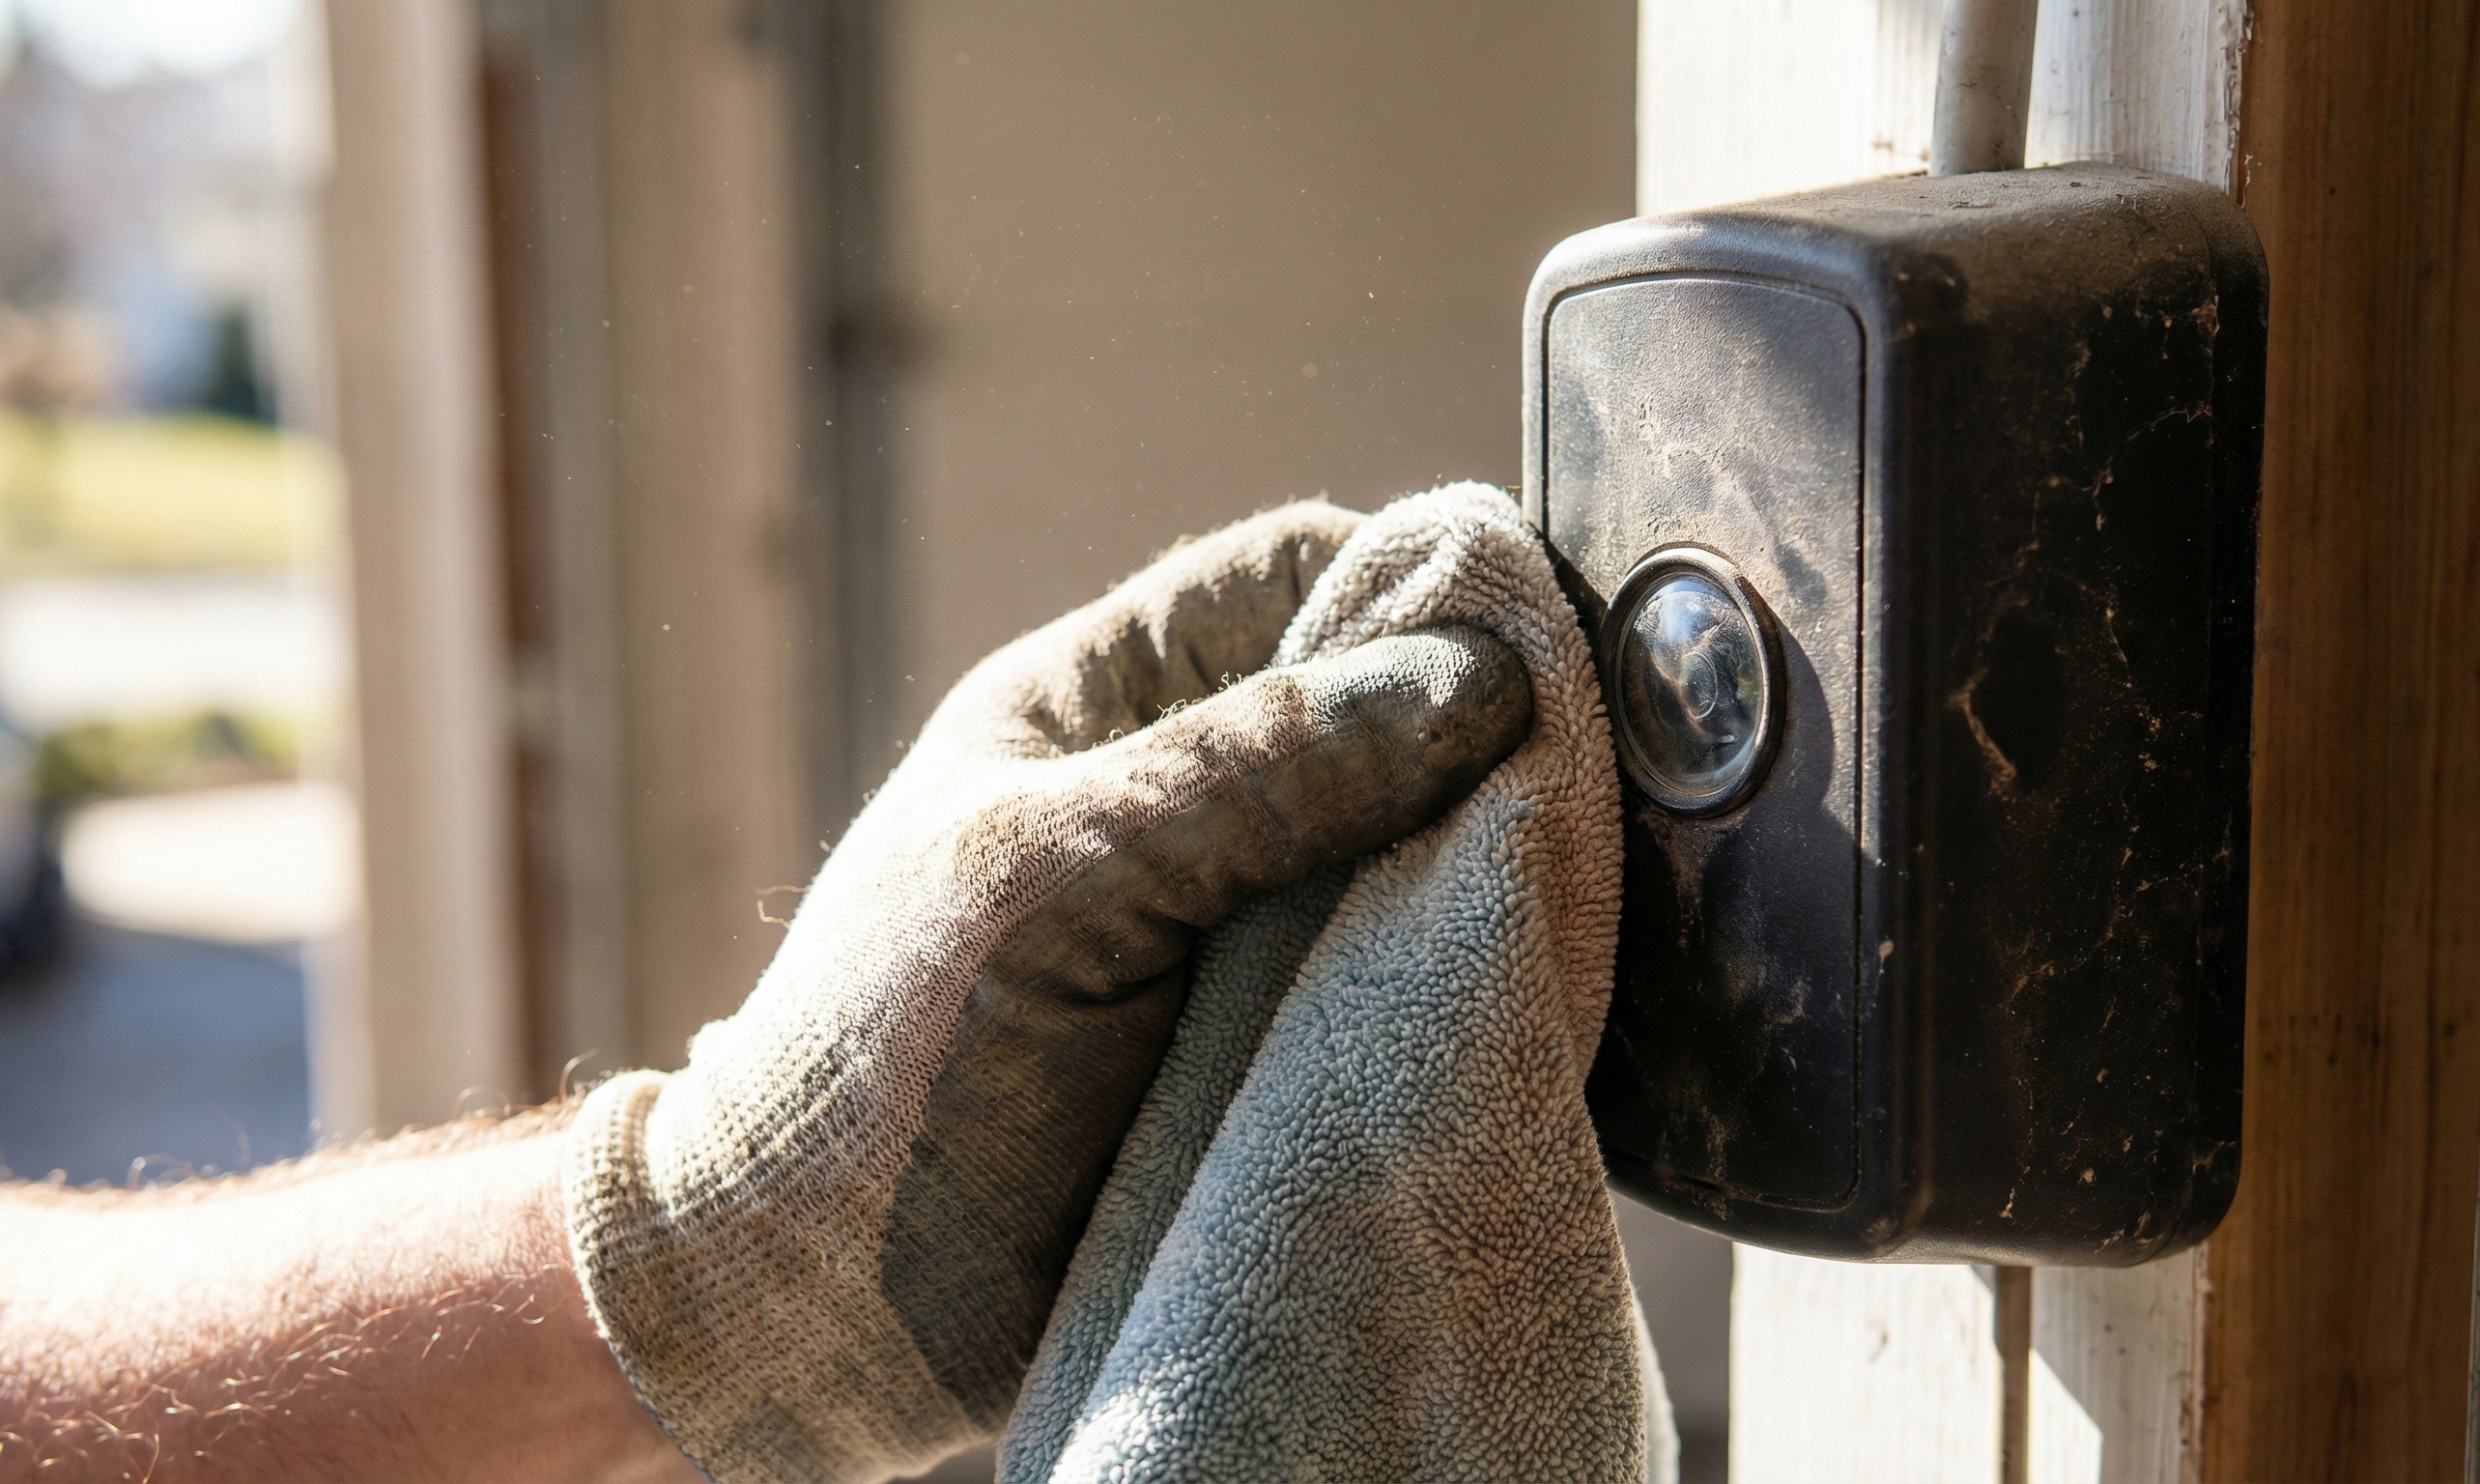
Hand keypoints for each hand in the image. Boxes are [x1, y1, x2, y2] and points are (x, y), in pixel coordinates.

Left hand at [563, 502, 1534, 1483]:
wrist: (831, 1307)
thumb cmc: (897, 1057)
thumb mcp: (1060, 878)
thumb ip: (1253, 773)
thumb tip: (1474, 682)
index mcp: (1105, 702)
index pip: (1287, 573)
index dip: (1411, 586)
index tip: (1530, 647)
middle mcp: (1189, 796)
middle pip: (1378, 710)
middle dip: (1483, 736)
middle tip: (1582, 790)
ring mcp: (1241, 926)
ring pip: (1416, 851)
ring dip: (1493, 871)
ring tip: (1574, 902)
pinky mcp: (1284, 1043)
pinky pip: (1414, 980)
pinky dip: (1481, 983)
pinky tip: (1539, 998)